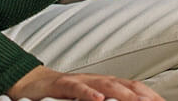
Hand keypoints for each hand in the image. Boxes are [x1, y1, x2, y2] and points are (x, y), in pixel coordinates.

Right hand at [7, 64, 163, 100]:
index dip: (148, 93)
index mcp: (103, 83)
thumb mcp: (86, 99)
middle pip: (123, 84)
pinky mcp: (62, 84)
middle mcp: (94, 79)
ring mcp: (79, 80)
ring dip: (122, 94)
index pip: (130, 87)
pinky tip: (99, 100)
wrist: (30, 83)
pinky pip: (77, 88)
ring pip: (105, 85)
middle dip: (143, 94)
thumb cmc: (61, 94)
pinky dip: (89, 94)